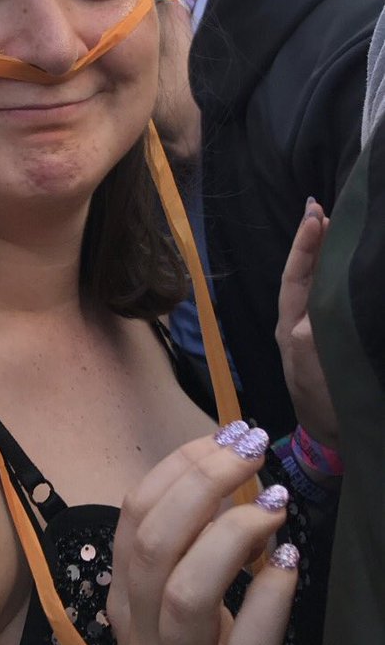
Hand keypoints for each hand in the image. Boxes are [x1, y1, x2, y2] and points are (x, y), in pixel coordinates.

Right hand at [108, 429, 293, 644]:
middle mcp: (141, 638)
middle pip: (155, 544)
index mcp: (124, 602)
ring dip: (232, 535)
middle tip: (250, 451)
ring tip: (273, 507)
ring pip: (187, 594)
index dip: (177, 467)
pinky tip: (288, 564)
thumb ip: (184, 551)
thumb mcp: (168, 614)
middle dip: (203, 484)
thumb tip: (223, 469)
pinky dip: (269, 599)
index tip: (222, 436)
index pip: (133, 515)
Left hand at [276, 199, 338, 447]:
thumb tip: (311, 312)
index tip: (315, 214)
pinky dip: (343, 277)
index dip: (305, 245)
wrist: (336, 438)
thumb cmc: (322, 404)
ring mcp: (319, 328)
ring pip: (323, 282)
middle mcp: (302, 321)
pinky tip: (354, 265)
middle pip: (309, 272)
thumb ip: (308, 340)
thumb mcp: (310, 373)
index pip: (296, 276)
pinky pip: (337, 299)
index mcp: (291, 325)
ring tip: (339, 224)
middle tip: (323, 207)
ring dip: (330, 254)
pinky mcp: (337, 337)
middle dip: (316, 241)